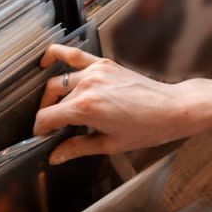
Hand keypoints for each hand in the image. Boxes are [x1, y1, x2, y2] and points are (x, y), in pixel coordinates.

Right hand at [33, 45, 211, 163]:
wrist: (172, 109)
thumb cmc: (147, 128)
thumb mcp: (110, 144)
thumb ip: (77, 148)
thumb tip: (55, 156)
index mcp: (86, 108)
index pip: (48, 116)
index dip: (40, 129)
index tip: (40, 136)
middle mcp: (87, 85)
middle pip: (52, 97)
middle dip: (46, 113)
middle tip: (51, 127)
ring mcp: (95, 71)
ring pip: (59, 80)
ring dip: (52, 93)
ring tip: (52, 105)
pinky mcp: (104, 63)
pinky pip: (74, 55)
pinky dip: (57, 54)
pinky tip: (46, 60)